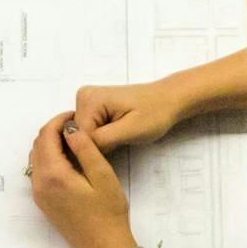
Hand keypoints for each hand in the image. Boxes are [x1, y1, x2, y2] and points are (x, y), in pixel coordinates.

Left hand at [27, 113, 139, 247]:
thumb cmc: (108, 213)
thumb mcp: (103, 176)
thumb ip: (85, 148)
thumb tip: (70, 128)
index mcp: (53, 175)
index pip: (47, 136)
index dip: (59, 120)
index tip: (76, 115)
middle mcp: (40, 183)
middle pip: (38, 144)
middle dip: (53, 130)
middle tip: (75, 125)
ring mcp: (39, 194)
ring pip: (36, 157)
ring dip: (49, 143)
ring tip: (73, 139)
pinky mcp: (43, 202)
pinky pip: (39, 171)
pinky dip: (48, 158)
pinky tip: (68, 158)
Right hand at [68, 77, 190, 150]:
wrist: (169, 99)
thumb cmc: (155, 113)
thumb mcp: (131, 130)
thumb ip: (102, 140)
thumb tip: (78, 149)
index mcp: (88, 99)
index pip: (78, 138)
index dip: (95, 150)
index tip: (116, 148)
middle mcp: (82, 97)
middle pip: (78, 136)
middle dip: (96, 146)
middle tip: (120, 142)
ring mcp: (86, 101)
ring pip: (82, 136)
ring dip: (99, 143)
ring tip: (119, 138)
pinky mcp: (92, 107)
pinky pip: (88, 131)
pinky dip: (100, 138)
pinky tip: (115, 135)